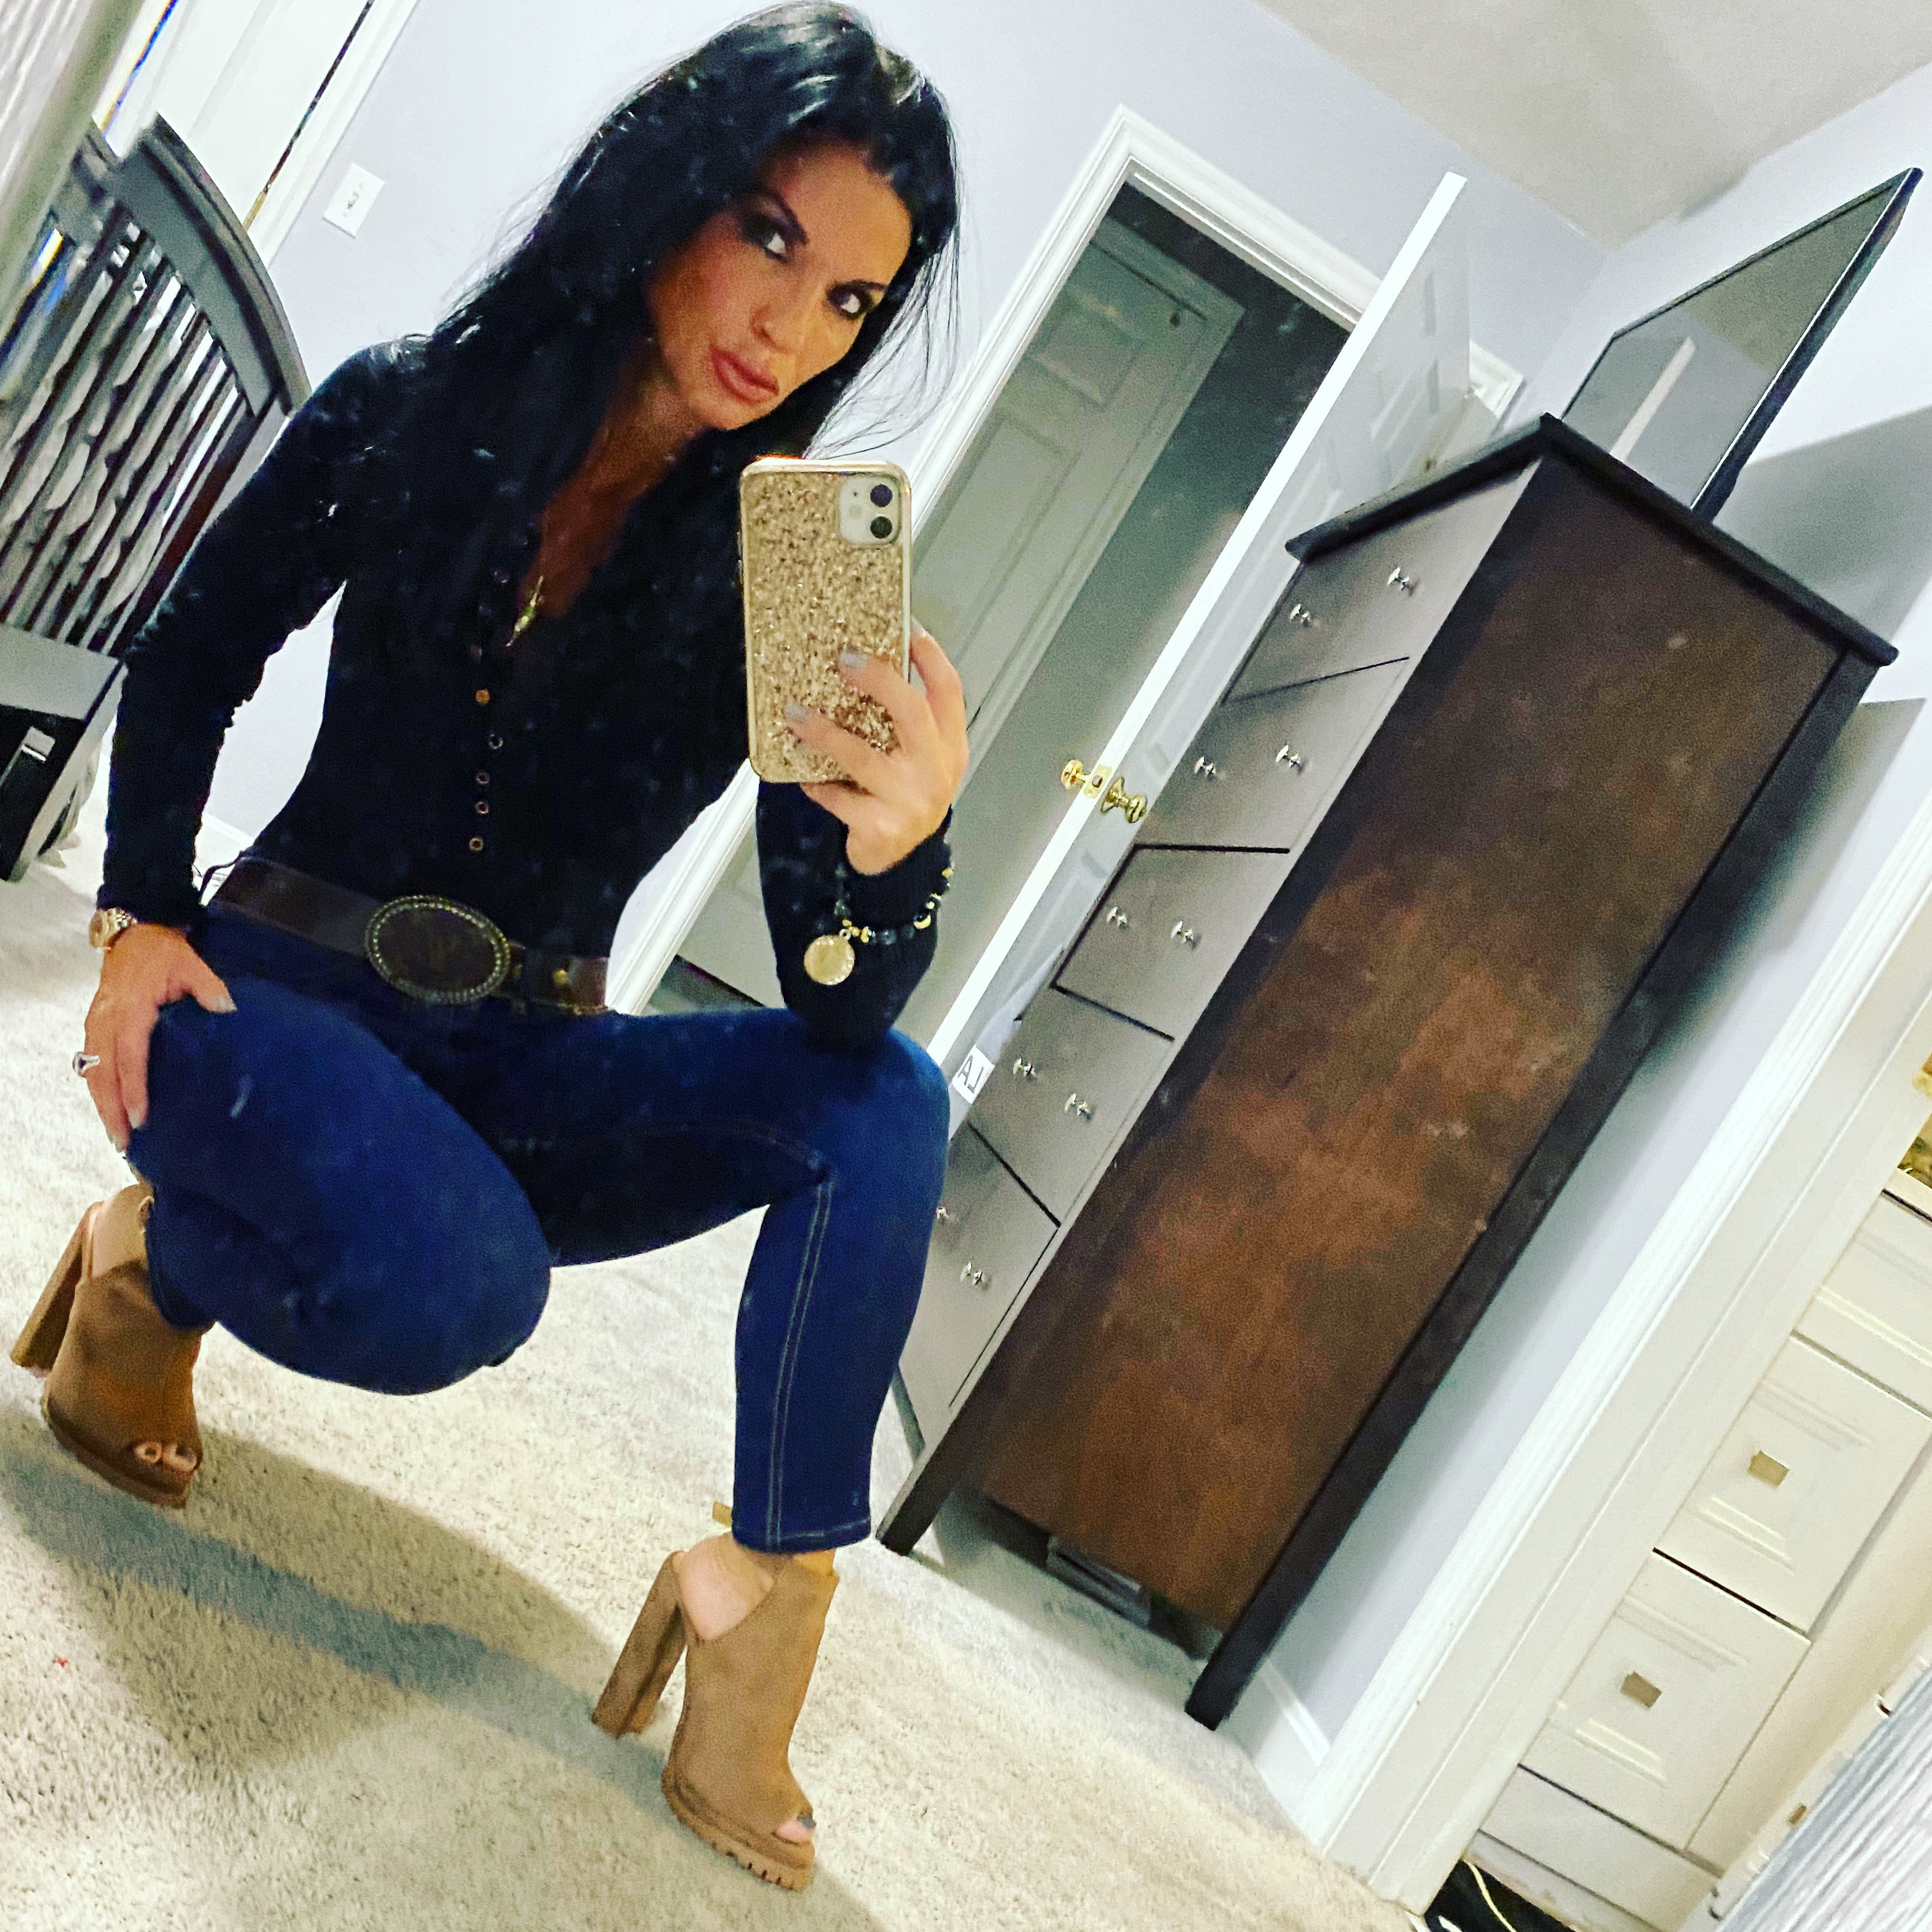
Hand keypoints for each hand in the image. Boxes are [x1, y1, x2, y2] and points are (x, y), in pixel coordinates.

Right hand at [81, 924, 234, 1150]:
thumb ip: (209, 988)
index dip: (133, 1089)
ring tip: (116, 1135)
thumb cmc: (163, 953)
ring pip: (91, 1071)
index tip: (140, 1116)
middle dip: (111, 1109)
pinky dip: (96, 1088)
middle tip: (124, 1142)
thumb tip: (228, 1011)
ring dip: (101, 1103)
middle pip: (103, 1073)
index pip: (130, 1057)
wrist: (134, 933)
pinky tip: (107, 1108)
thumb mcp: (191, 964)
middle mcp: (107, 1020)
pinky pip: (89, 1062)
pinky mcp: (94, 1026)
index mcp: (131, 1009)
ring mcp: (96, 1023)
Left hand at [788, 624, 968, 874]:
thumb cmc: (904, 800)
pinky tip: (802, 775)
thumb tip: (861, 667)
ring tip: (795, 713)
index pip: (949, 691)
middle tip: (844, 659)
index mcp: (949, 747)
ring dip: (825, 732)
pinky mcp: (881, 827)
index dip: (930, 656)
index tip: (907, 626)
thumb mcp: (919, 760)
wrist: (901, 863)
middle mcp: (935, 771)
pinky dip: (817, 783)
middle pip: (912, 712)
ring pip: (864, 757)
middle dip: (879, 680)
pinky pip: (839, 797)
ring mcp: (910, 801)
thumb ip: (903, 723)